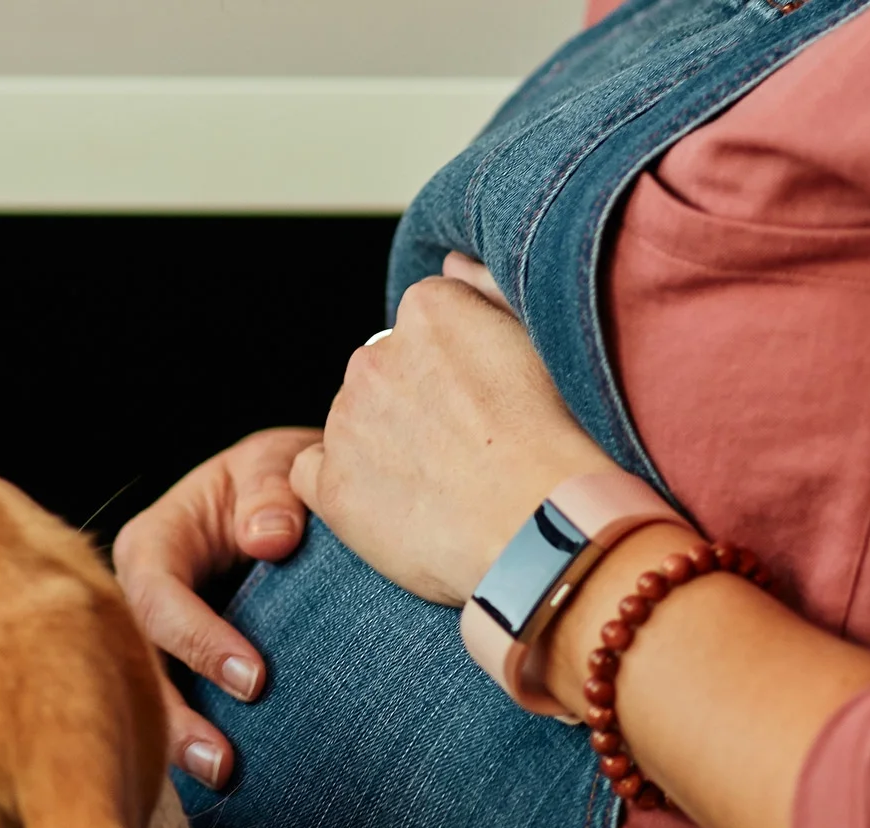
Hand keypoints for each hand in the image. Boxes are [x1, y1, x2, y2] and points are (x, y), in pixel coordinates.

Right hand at [113, 427, 317, 788]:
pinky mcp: (172, 678)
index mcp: (152, 544)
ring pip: (141, 701)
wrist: (291, 515)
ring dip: (175, 745)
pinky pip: (166, 717)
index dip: (198, 639)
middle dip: (172, 717)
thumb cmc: (280, 484)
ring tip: (223, 777)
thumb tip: (270, 538)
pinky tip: (221, 789)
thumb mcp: (280, 465)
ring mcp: (147, 646)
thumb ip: (274, 490)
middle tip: (223, 763)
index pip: (157, 595)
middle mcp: (135, 600)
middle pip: (133, 664)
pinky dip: (187, 751)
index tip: (256, 680)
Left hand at [294, 253, 623, 606]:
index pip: (422, 327)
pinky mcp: (330, 482)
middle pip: (382, 373)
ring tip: (439, 487)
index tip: (482, 405)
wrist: (541, 526)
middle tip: (462, 451)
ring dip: (379, 446)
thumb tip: (451, 260)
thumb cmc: (557, 440)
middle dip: (412, 405)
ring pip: (351, 422)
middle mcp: (375, 353)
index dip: (452, 371)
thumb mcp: (541, 340)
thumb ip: (489, 288)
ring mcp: (347, 419)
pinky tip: (390, 508)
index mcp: (429, 308)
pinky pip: (312, 473)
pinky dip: (340, 487)